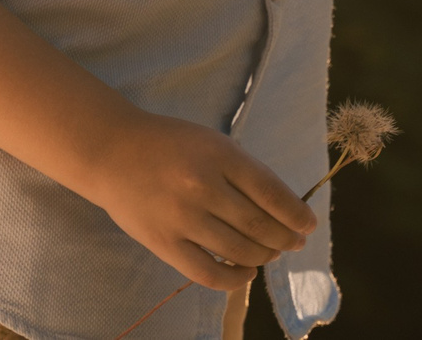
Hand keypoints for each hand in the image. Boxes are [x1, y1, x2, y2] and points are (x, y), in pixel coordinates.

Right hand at [80, 110, 315, 289]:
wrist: (112, 152)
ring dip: (263, 256)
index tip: (308, 225)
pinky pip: (208, 273)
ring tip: (271, 253)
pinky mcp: (165, 243)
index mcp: (220, 155)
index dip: (296, 214)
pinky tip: (245, 272)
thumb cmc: (169, 144)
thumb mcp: (212, 142)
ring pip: (239, 250)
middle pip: (259, 225)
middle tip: (294, 242)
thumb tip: (282, 208)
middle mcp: (203, 187)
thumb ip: (244, 171)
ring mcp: (183, 218)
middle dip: (285, 238)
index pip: (272, 193)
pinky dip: (234, 278)